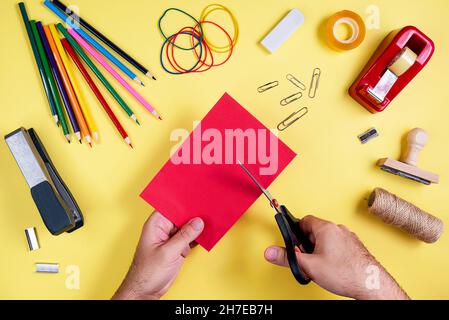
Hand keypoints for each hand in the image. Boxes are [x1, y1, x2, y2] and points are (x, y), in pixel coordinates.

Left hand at [112, 211, 203, 299]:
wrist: (146, 291)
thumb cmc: (147, 272)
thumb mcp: (168, 252)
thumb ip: (184, 236)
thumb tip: (197, 222)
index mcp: (155, 225)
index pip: (170, 207)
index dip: (183, 202)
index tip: (197, 199)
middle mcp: (163, 229)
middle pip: (181, 216)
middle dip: (193, 214)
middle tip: (208, 210)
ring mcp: (171, 239)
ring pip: (187, 227)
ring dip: (198, 226)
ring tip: (211, 220)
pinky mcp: (178, 248)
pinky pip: (190, 238)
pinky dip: (198, 237)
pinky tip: (207, 234)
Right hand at [264, 215, 408, 299]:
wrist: (371, 284)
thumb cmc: (345, 273)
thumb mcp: (309, 266)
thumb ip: (287, 257)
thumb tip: (271, 252)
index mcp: (326, 228)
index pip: (305, 220)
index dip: (295, 231)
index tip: (292, 240)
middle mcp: (339, 229)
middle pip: (315, 229)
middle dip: (306, 243)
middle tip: (304, 256)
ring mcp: (349, 237)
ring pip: (327, 238)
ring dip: (319, 248)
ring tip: (318, 264)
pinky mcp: (355, 247)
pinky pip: (338, 245)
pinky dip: (331, 253)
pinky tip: (331, 267)